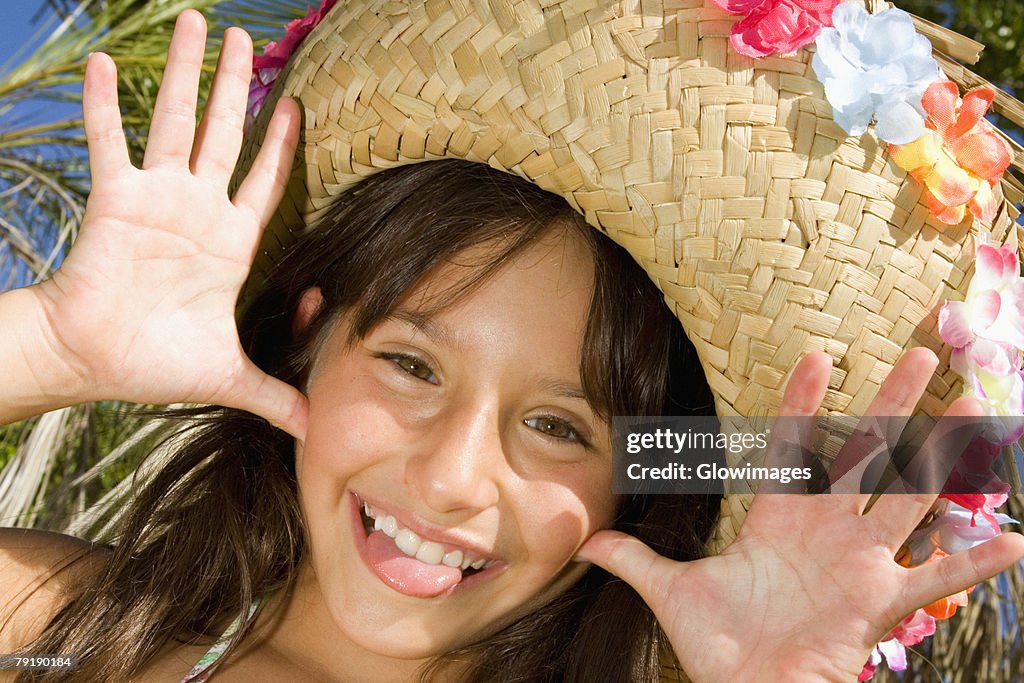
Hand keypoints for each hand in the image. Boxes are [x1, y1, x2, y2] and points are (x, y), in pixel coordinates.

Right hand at [27, 11, 306, 436]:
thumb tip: (316, 429)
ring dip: (186, 75)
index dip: (282, 145)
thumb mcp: (229, 375)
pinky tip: (106, 64)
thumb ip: (275, 394)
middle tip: (244, 37)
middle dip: (236, 87)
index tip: (298, 106)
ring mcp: (157, 198)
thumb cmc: (155, 364)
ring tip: (195, 23)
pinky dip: (107, 105)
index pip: (264, 182)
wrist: (94, 362)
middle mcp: (197, 210)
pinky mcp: (115, 198)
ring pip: (178, 122)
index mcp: (230, 243)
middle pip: (226, 134)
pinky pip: (111, 142)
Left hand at [579, 349, 1023, 681]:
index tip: (817, 357)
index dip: (803, 403)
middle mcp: (826, 531)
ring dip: (938, 457)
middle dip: (891, 406)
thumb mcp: (670, 593)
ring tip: (971, 413)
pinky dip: (976, 564)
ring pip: (906, 496)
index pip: (794, 447)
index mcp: (779, 520)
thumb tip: (584, 540)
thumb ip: (634, 560)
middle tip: (921, 354)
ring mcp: (857, 562)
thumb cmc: (718, 647)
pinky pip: (936, 578)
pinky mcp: (878, 603)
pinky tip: (1016, 544)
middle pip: (864, 455)